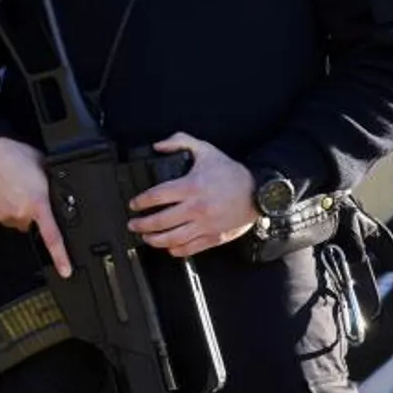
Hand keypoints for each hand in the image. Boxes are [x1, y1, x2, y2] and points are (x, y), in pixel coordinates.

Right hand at [0, 136, 69, 277]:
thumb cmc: (13, 154)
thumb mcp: (43, 165)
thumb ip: (52, 184)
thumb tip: (61, 193)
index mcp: (37, 203)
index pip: (51, 236)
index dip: (60, 256)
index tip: (66, 271)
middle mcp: (19, 214)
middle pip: (29, 224)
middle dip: (30, 212)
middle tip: (26, 191)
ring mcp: (0, 215)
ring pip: (13, 219)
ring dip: (14, 208)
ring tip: (10, 187)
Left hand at [126, 133, 256, 257]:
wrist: (259, 192)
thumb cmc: (231, 172)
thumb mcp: (205, 149)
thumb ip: (179, 142)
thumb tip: (158, 146)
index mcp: (191, 186)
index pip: (157, 196)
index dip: (140, 201)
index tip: (134, 204)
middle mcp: (197, 208)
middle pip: (160, 221)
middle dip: (141, 224)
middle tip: (132, 224)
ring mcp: (205, 225)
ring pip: (173, 239)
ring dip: (155, 240)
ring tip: (146, 237)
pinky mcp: (214, 237)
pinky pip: (191, 248)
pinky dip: (176, 250)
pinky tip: (169, 247)